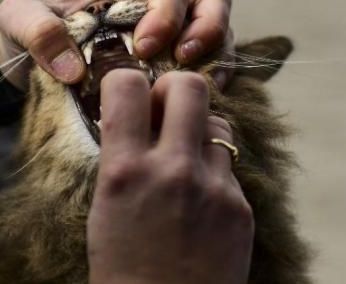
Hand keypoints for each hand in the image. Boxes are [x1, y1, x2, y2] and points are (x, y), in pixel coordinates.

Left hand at [0, 0, 233, 89]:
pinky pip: (208, 65)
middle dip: (207, 28)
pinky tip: (197, 104)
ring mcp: (170, 34)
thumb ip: (36, 29)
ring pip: (219, 31)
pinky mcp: (172, 66)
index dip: (165, 16)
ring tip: (201, 87)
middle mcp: (154, 3)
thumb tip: (74, 69)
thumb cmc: (26, 34)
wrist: (28, 67)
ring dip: (216, 57)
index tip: (143, 50)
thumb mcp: (17, 21)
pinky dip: (210, 81)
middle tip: (183, 61)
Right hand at [87, 69, 253, 283]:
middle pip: (189, 86)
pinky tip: (199, 200)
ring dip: (198, 129)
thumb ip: (121, 158)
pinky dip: (212, 171)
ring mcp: (213, 188)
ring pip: (217, 123)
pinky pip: (228, 167)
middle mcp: (173, 171)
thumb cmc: (122, 270)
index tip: (125, 92)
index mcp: (125, 171)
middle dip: (174, 89)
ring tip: (184, 157)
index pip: (127, 85)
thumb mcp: (105, 208)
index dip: (123, 80)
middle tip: (164, 111)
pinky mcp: (240, 208)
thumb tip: (133, 118)